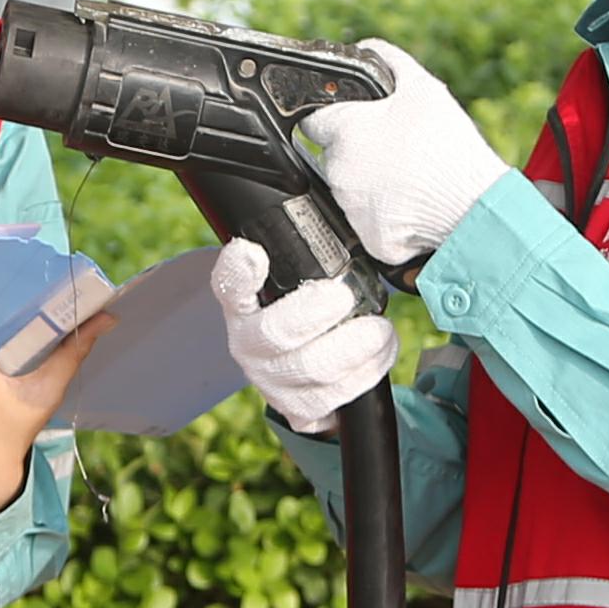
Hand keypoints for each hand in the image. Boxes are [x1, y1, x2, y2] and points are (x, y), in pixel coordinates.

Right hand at [214, 240, 396, 427]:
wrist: (304, 373)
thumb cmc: (305, 311)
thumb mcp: (297, 277)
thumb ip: (306, 249)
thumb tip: (335, 197)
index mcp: (242, 305)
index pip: (229, 285)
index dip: (238, 271)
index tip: (253, 253)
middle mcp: (248, 345)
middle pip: (277, 333)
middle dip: (318, 312)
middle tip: (345, 297)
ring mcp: (271, 381)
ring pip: (313, 369)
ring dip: (357, 345)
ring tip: (378, 329)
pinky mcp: (299, 410)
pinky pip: (334, 398)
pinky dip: (367, 372)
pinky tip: (379, 352)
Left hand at [294, 41, 509, 267]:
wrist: (476, 204)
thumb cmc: (449, 147)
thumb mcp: (423, 87)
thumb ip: (387, 59)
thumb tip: (367, 48)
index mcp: (343, 131)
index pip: (315, 120)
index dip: (336, 117)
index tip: (358, 123)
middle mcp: (338, 171)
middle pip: (334, 156)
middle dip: (358, 151)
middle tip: (395, 150)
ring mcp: (349, 208)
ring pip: (349, 190)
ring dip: (369, 183)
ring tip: (407, 177)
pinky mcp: (366, 237)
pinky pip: (368, 222)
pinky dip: (385, 215)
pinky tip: (409, 203)